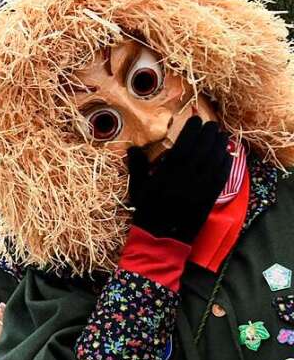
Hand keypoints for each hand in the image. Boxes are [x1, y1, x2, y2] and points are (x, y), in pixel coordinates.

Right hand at [127, 117, 233, 244]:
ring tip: (221, 135)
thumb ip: (136, 168)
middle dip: (209, 134)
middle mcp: (186, 179)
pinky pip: (222, 175)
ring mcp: (200, 188)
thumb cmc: (146, 212)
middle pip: (203, 149)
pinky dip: (226, 162)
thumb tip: (133, 149)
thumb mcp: (137, 190)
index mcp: (166, 175)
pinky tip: (226, 155)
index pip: (184, 145)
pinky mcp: (210, 197)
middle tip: (211, 125)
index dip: (192, 130)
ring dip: (220, 145)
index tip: (196, 120)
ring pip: (215, 160)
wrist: (160, 238)